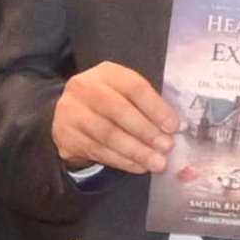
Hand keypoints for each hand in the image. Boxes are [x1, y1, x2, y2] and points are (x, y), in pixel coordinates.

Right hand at [54, 62, 175, 173]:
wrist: (70, 114)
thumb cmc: (110, 103)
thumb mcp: (125, 93)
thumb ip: (147, 105)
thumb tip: (173, 128)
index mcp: (106, 73)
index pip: (134, 87)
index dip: (156, 108)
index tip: (174, 126)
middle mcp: (84, 88)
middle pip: (118, 111)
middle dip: (146, 131)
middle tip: (167, 147)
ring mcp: (71, 112)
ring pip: (107, 134)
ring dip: (136, 151)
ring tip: (157, 162)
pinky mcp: (66, 136)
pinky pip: (98, 151)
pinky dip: (122, 161)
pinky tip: (139, 166)